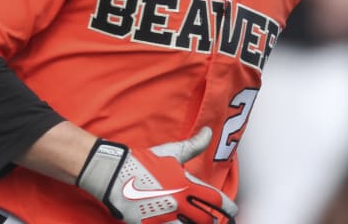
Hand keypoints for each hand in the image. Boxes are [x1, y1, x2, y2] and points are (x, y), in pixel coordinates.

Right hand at [77, 126, 236, 223]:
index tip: (232, 211)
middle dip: (211, 219)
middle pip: (205, 219)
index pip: (215, 199)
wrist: (115, 174)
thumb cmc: (144, 161)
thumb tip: (209, 132)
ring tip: (195, 222)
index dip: (227, 207)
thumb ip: (194, 145)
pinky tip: (177, 223)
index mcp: (186, 185)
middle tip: (213, 219)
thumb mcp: (172, 152)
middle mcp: (178, 202)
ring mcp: (164, 217)